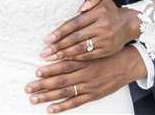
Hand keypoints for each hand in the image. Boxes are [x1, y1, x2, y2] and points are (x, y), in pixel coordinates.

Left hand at [25, 46, 146, 112]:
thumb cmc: (107, 52)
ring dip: (48, 96)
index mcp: (85, 60)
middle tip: (28, 87)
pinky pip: (75, 103)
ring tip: (33, 98)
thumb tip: (60, 45)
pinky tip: (50, 109)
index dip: (50, 68)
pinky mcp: (93, 95)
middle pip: (61, 80)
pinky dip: (62, 106)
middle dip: (43, 84)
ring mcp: (89, 86)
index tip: (37, 70)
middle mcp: (85, 74)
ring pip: (65, 93)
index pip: (64, 65)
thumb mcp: (94, 45)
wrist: (126, 64)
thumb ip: (77, 46)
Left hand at [42, 0, 139, 60]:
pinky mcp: (107, 50)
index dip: (61, 31)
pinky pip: (89, 56)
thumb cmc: (110, 10)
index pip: (75, 23)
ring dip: (65, 54)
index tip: (47, 39)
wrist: (129, 24)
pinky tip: (66, 60)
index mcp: (99, 13)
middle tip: (45, 52)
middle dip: (59, 45)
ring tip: (52, 57)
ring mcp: (105, 40)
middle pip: (76, 37)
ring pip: (82, 48)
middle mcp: (102, 27)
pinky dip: (77, 58)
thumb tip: (79, 8)